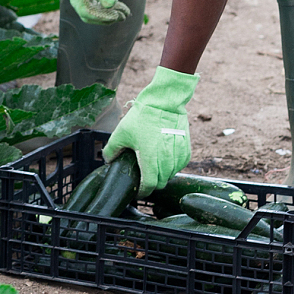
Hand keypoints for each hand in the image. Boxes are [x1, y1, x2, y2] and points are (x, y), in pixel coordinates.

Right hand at [58, 0, 128, 24]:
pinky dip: (105, 4)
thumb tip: (110, 5)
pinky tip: (117, 3)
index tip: (116, 16)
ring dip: (107, 12)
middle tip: (122, 16)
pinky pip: (94, 0)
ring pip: (92, 8)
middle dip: (106, 18)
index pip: (86, 13)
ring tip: (123, 11)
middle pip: (88, 14)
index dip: (102, 18)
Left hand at [101, 67, 198, 190]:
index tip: (138, 190)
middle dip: (152, 184)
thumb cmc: (143, 117)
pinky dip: (173, 166)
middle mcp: (166, 161)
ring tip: (154, 167)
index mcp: (150, 160)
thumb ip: (111, 150)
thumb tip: (107, 160)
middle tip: (144, 177)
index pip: (149, 186)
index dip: (142, 191)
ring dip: (163, 175)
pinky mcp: (186, 149)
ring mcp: (177, 155)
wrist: (164, 102)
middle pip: (161, 183)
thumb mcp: (121, 133)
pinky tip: (165, 158)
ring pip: (171, 175)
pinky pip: (180, 165)